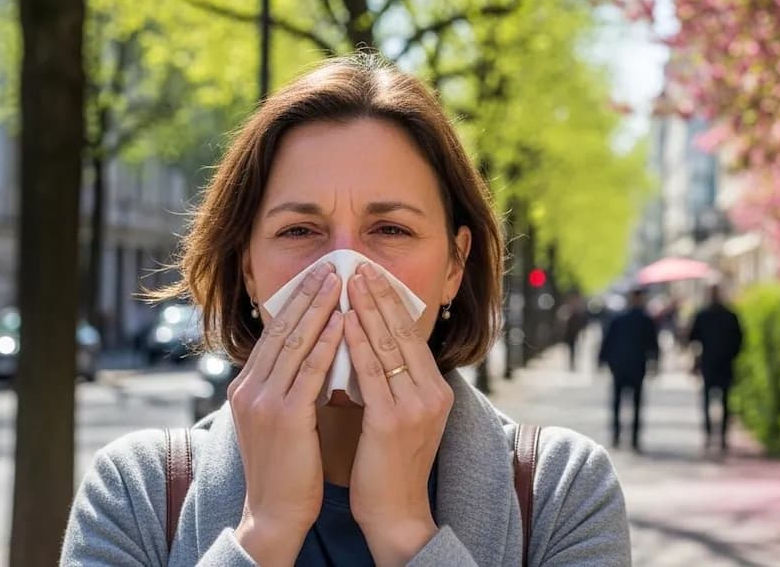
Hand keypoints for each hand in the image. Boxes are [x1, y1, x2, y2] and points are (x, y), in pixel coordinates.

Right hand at [228, 263, 342, 564]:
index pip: (274, 334)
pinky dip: (327, 342)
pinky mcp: (284, 416)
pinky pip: (309, 370)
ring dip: (319, 308)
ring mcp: (264, 401)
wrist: (273, 512)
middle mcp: (249, 388)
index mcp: (247, 387)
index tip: (318, 277)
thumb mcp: (281, 418)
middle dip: (307, 295)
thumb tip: (314, 354)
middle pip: (281, 330)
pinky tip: (344, 321)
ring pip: (295, 342)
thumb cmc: (287, 468)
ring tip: (340, 280)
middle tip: (331, 266)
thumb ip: (290, 386)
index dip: (297, 303)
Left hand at [343, 264, 453, 565]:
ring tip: (349, 281)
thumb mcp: (401, 417)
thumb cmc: (390, 466)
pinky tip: (343, 321)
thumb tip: (370, 347)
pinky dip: (356, 343)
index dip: (391, 303)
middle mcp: (431, 393)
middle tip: (360, 265)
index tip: (372, 275)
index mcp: (436, 390)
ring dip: (366, 309)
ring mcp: (415, 406)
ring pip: (387, 346)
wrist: (396, 512)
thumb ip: (394, 383)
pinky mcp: (393, 421)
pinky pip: (372, 372)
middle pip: (402, 333)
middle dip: (380, 296)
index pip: (411, 336)